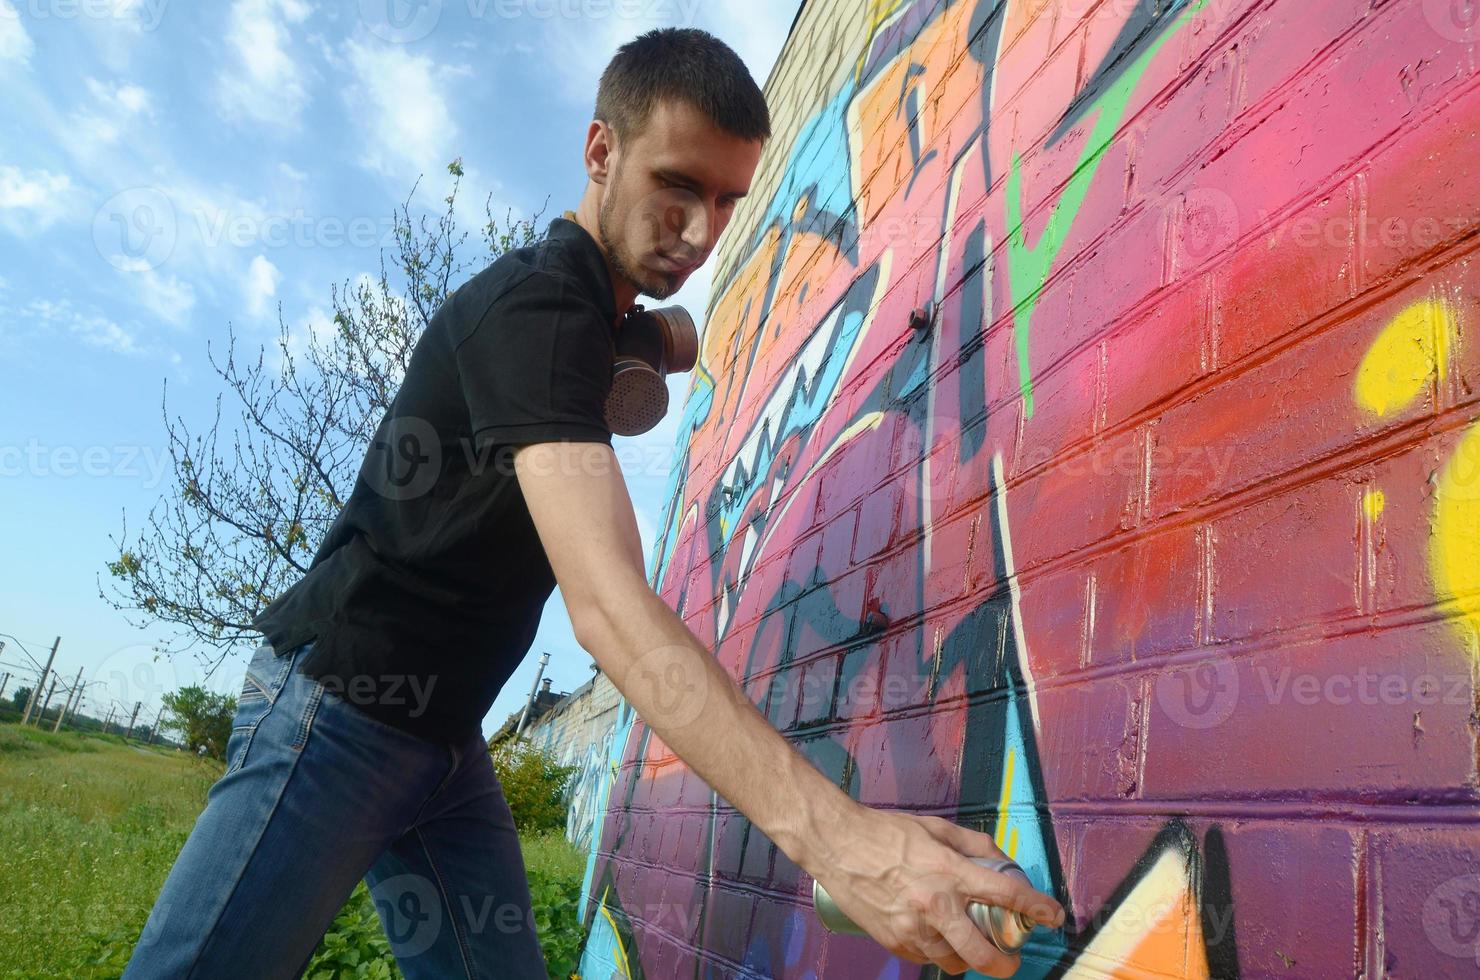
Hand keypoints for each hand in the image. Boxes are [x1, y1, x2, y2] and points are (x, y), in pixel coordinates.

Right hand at [807, 804, 1063, 976]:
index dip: (1037, 908)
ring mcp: (911, 928)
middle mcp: (934, 905)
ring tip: (971, 948)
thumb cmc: (885, 831)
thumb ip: (973, 844)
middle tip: (1010, 959)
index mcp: (949, 872)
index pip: (1006, 895)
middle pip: (981, 953)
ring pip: (953, 962)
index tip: (1053, 916)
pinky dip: (938, 954)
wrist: (835, 844)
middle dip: (1004, 963)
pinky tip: (938, 940)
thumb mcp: (936, 827)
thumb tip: (1002, 860)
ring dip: (968, 959)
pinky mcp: (892, 941)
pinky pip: (926, 958)